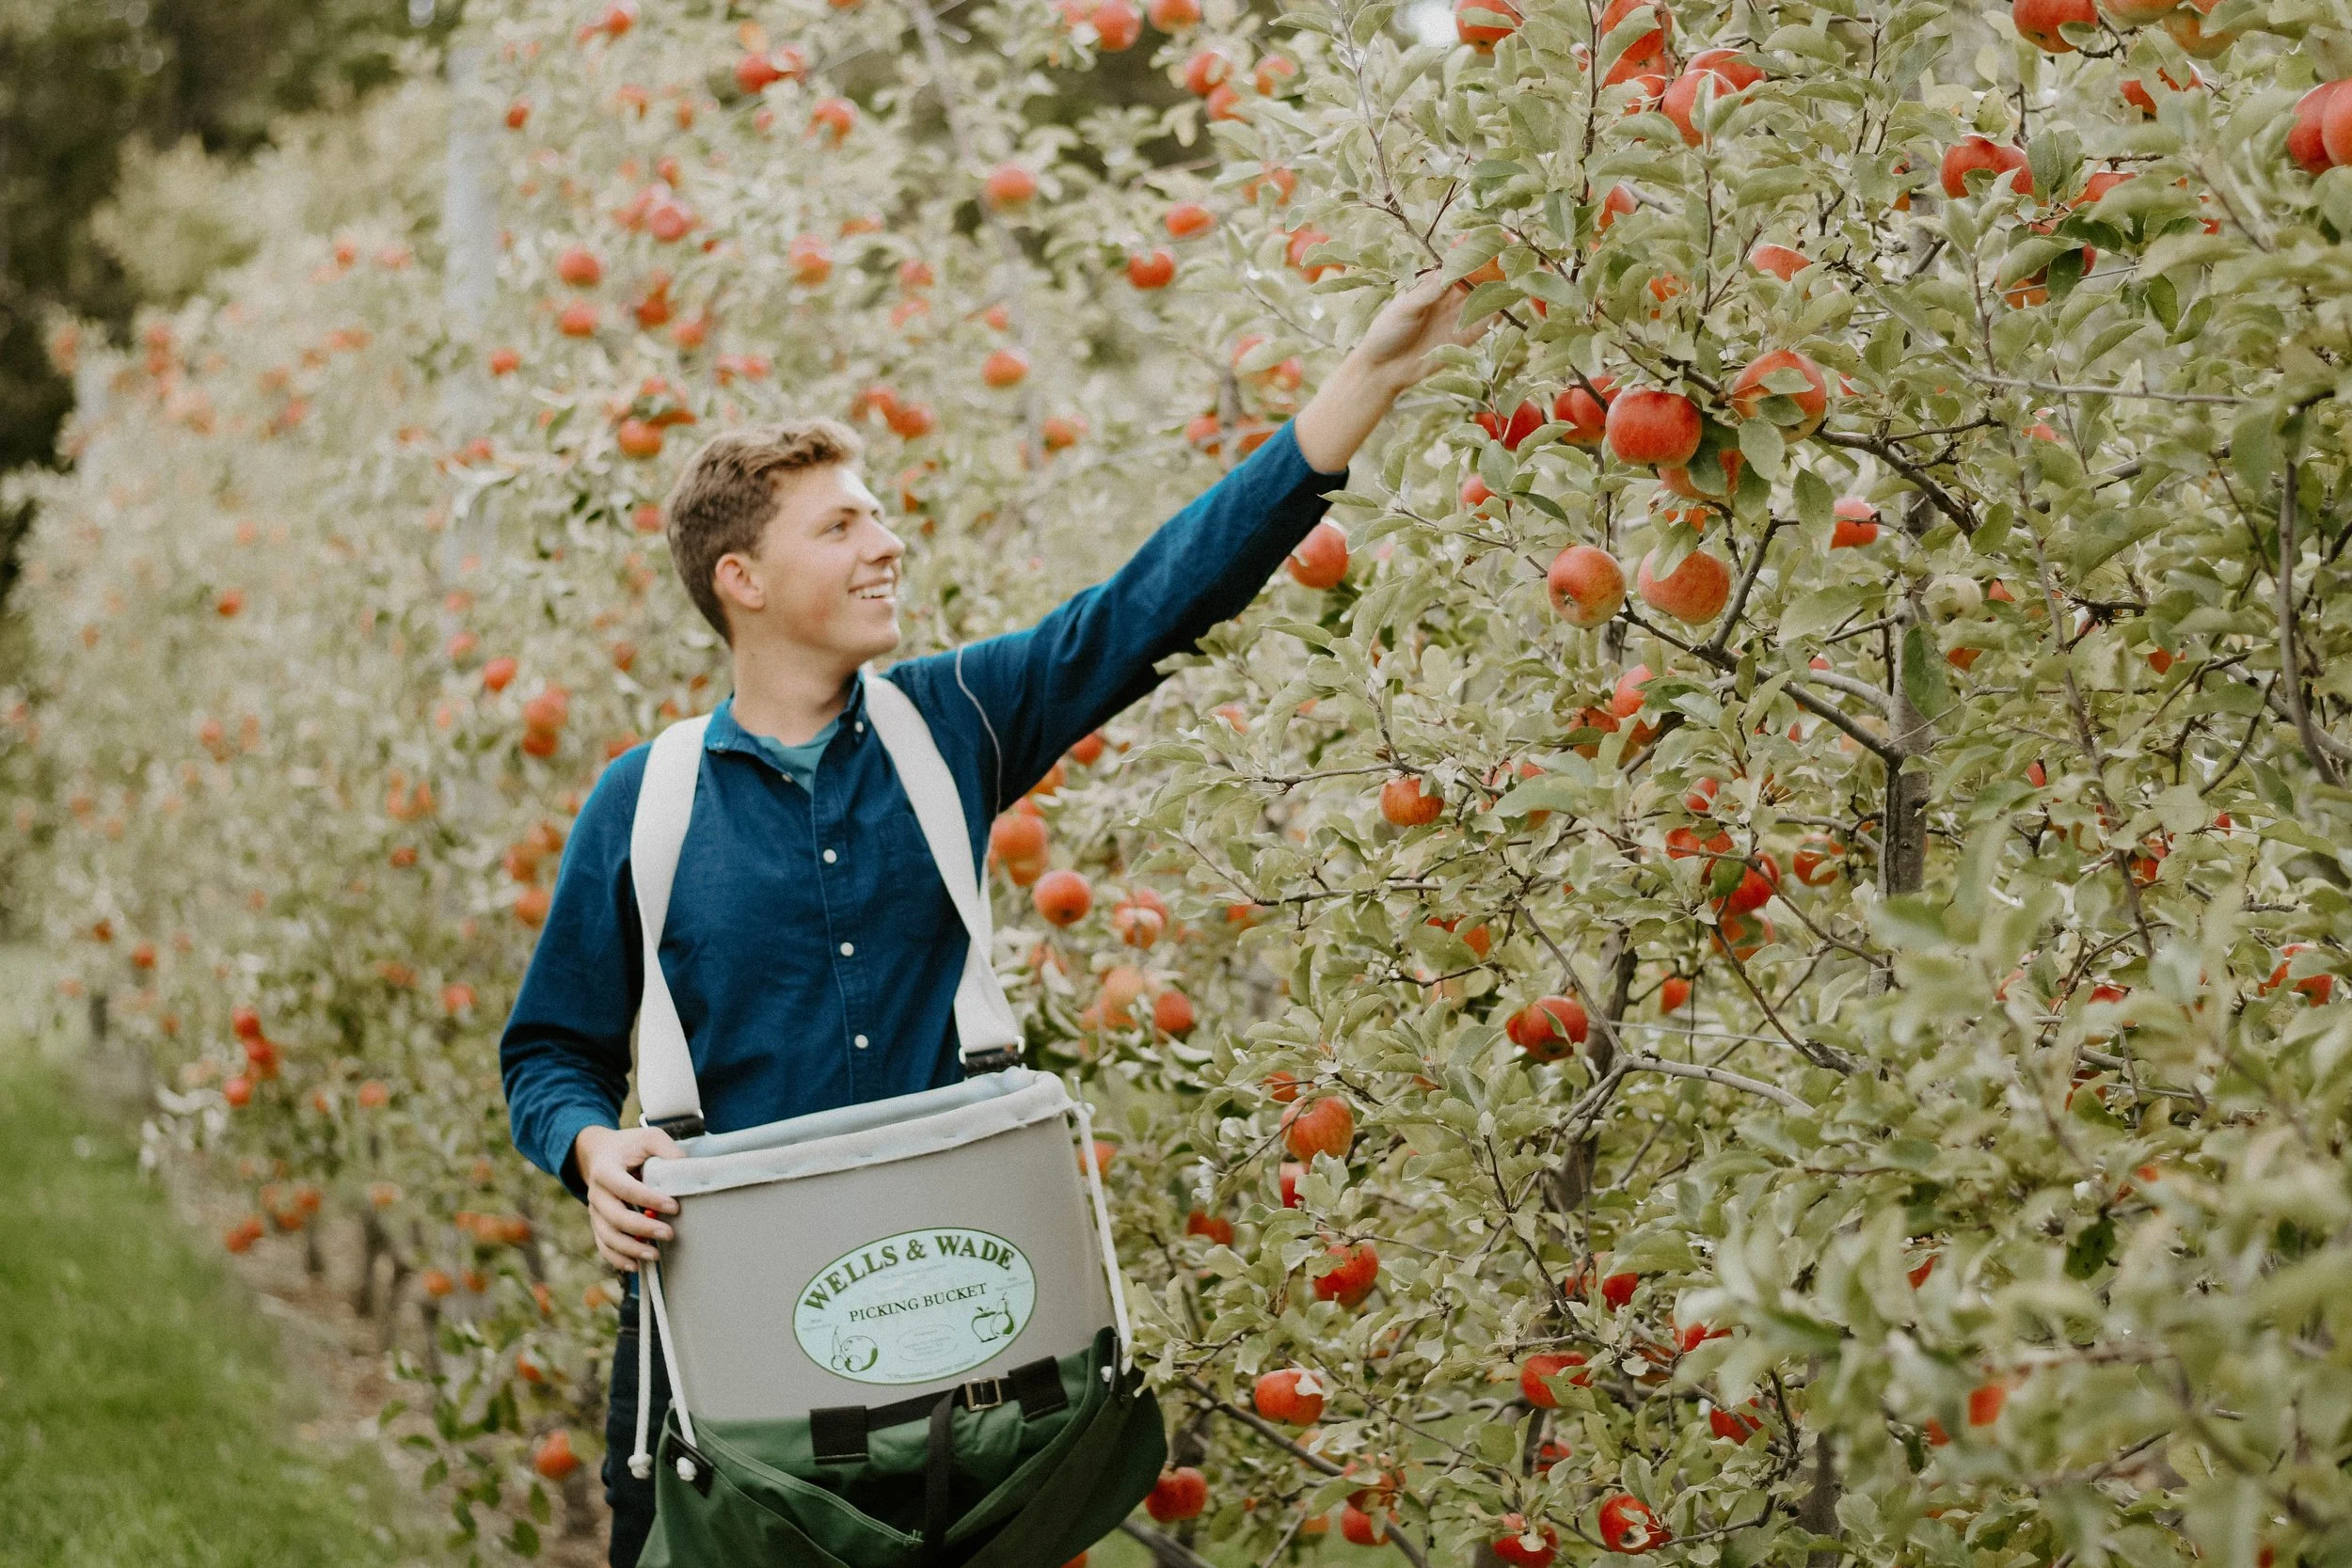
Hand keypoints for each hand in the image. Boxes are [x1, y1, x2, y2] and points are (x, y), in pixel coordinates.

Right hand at [574, 1124, 684, 1271]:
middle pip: (615, 1217)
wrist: (598, 1153)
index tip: (674, 1207)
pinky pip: (603, 1246)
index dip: (649, 1199)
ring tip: (655, 1255)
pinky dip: (617, 1258)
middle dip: (642, 1229)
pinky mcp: (598, 1223)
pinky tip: (636, 1266)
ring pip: (607, 1236)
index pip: (626, 1188)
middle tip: (669, 1235)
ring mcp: (595, 1211)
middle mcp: (596, 1193)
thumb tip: (685, 1169)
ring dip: (631, 1249)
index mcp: (606, 1170)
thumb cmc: (628, 1146)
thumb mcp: (648, 1138)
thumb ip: (666, 1148)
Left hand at [1346, 265, 1501, 390]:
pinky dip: (1494, 316)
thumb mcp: (1404, 309)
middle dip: (1491, 271)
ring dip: (1497, 292)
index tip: (1486, 244)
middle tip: (1508, 260)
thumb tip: (1447, 273)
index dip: (1471, 255)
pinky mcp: (1462, 339)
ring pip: (1483, 300)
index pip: (1457, 265)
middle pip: (1475, 281)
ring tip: (1513, 280)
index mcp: (1432, 285)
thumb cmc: (1388, 332)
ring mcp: (1457, 317)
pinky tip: (1504, 307)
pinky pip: (1483, 324)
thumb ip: (1426, 293)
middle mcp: (1448, 298)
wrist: (1384, 369)